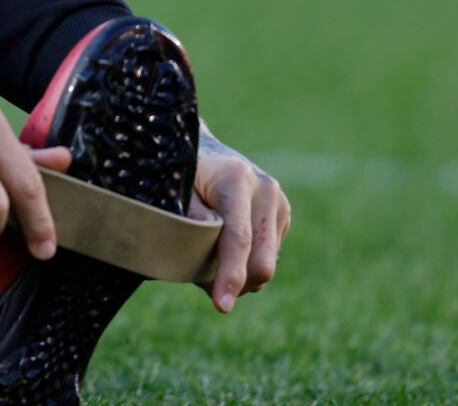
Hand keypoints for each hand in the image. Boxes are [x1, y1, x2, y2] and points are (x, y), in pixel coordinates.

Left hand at [192, 125, 290, 312]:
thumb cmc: (182, 173)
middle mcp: (265, 189)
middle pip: (261, 259)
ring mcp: (278, 201)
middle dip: (239, 284)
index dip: (230, 275)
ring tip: (209, 262)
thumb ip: (189, 216)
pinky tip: (226, 250)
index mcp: (236, 179)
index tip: (222, 306)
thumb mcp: (175, 188)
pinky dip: (248, 264)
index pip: (238, 238)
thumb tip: (208, 245)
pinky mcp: (283, 214)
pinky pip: (268, 256)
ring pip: (266, 263)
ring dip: (241, 275)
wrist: (204, 150)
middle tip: (214, 297)